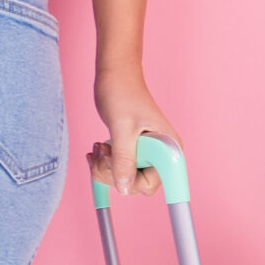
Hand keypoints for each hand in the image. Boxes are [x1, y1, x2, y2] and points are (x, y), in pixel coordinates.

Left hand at [91, 75, 179, 200]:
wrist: (115, 76)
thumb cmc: (122, 94)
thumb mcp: (122, 128)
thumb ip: (124, 159)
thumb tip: (125, 189)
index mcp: (167, 149)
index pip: (152, 184)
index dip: (132, 182)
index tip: (116, 166)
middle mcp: (161, 155)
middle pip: (135, 185)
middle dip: (112, 172)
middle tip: (103, 150)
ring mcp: (147, 154)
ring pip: (123, 179)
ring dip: (104, 167)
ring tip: (99, 146)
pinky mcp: (134, 151)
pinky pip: (117, 169)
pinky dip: (104, 163)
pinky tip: (97, 149)